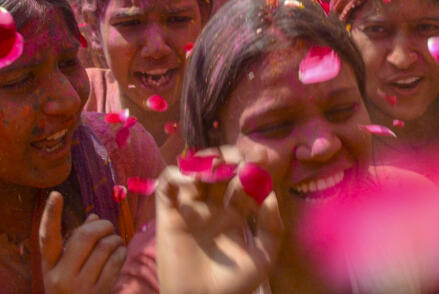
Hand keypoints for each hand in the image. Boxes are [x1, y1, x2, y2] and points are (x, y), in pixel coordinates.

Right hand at [40, 191, 126, 293]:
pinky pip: (116, 261)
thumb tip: (93, 217)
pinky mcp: (99, 292)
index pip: (47, 237)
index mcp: (48, 267)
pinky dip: (121, 252)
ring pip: (105, 246)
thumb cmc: (71, 288)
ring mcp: (80, 287)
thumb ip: (75, 243)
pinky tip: (120, 253)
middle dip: (102, 225)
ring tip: (114, 242)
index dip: (50, 214)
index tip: (56, 194)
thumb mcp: (64, 269)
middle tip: (107, 226)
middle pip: (85, 236)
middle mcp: (61, 277)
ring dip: (115, 239)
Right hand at [155, 148, 283, 293]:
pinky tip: (192, 178)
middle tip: (237, 159)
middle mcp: (212, 206)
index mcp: (235, 213)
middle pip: (218, 168)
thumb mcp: (262, 256)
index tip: (258, 170)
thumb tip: (270, 195)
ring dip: (203, 160)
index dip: (251, 171)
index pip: (243, 180)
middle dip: (228, 157)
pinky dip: (176, 173)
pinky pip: (166, 185)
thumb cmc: (234, 284)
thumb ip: (272, 227)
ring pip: (193, 170)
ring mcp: (190, 209)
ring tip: (215, 167)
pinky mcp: (169, 214)